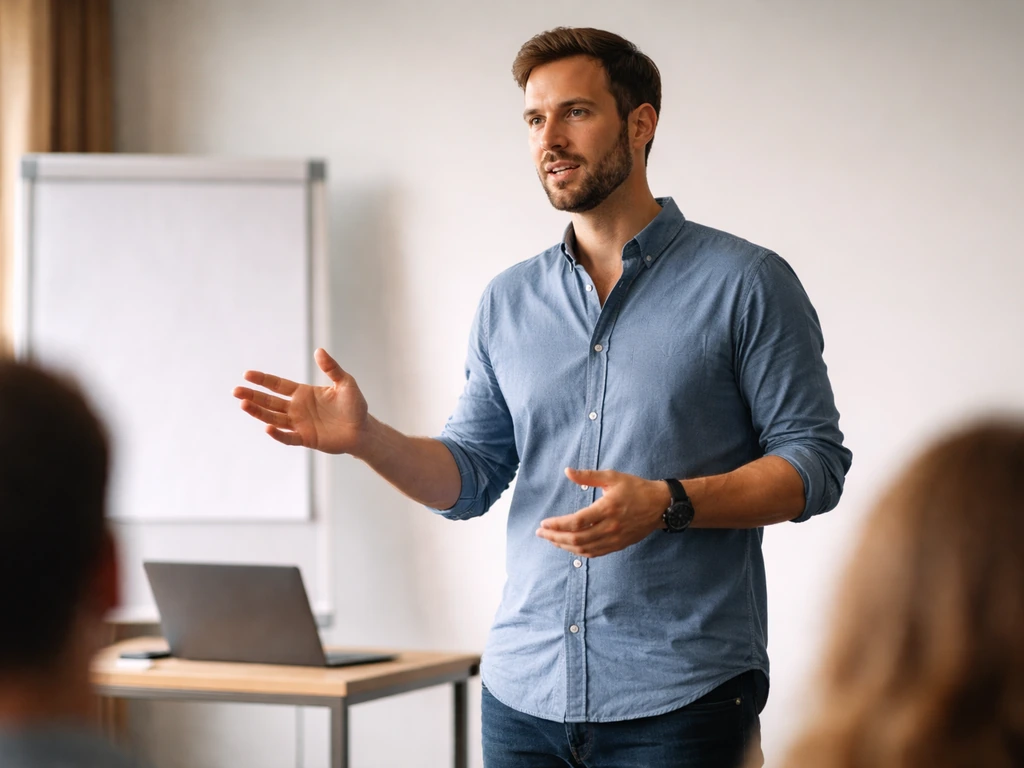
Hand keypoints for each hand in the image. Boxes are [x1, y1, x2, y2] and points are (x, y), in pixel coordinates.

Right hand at [232, 348, 368, 454]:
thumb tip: (319, 350)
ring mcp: (300, 424)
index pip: (278, 385)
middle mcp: (297, 409)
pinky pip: (288, 437)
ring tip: (243, 404)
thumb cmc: (355, 406)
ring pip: (273, 418)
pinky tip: (267, 427)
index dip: (263, 380)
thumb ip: (332, 368)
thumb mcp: (346, 383)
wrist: (363, 430)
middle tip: (235, 391)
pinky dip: (278, 434)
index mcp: (303, 393)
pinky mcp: (306, 439)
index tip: (247, 375)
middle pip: (270, 402)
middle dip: (253, 396)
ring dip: (259, 412)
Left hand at [536, 468, 670, 557]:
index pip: (577, 522)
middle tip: (541, 533)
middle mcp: (611, 527)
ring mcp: (615, 538)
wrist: (660, 505)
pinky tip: (569, 546)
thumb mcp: (612, 477)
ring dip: (564, 546)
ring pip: (584, 548)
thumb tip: (567, 471)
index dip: (557, 525)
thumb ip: (588, 476)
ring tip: (551, 539)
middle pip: (577, 538)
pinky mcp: (619, 545)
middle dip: (555, 537)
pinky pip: (595, 553)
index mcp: (607, 508)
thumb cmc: (635, 488)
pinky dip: (579, 551)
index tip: (544, 523)